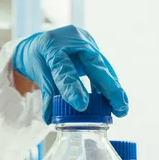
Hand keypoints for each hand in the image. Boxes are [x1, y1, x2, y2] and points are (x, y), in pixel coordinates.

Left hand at [13, 25, 127, 123]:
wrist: (40, 40)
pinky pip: (103, 68)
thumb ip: (47, 94)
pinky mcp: (94, 49)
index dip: (72, 86)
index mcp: (52, 45)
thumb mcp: (37, 73)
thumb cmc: (36, 56)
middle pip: (94, 64)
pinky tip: (115, 100)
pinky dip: (108, 85)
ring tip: (121, 108)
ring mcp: (86, 42)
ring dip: (113, 89)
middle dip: (109, 87)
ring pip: (102, 67)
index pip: (63, 68)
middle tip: (119, 107)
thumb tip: (50, 119)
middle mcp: (73, 40)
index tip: (81, 106)